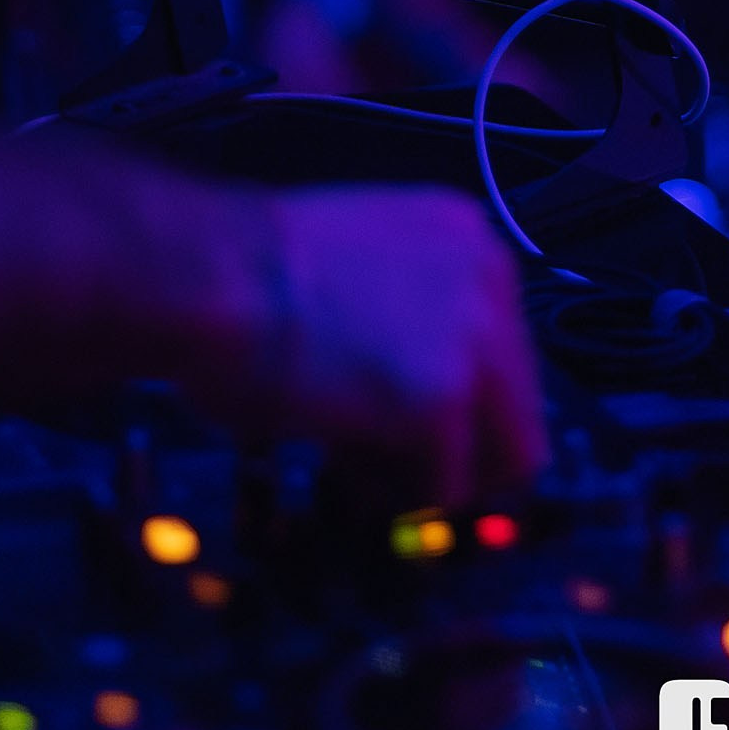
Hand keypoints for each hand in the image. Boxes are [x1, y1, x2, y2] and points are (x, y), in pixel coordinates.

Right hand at [203, 186, 546, 504]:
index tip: (414, 424)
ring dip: (434, 474)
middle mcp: (488, 279)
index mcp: (468, 238)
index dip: (462, 403)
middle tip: (391, 456)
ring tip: (360, 453)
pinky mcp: (444, 399)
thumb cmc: (246, 269)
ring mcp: (474, 339)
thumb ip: (411, 310)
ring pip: (500, 460)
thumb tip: (422, 383)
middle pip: (520, 413)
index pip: (510, 354)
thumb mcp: (358, 264)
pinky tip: (338, 453)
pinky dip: (392, 491)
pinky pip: (443, 488)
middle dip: (459, 449)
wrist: (208, 276)